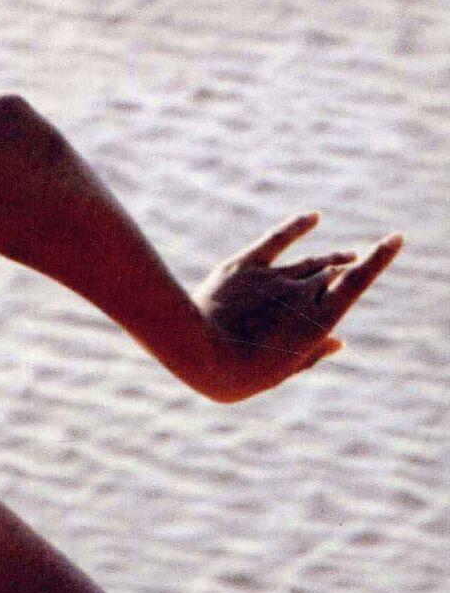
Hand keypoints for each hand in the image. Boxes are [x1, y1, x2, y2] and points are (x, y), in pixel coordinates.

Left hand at [193, 213, 401, 401]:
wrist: (197, 351)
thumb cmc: (237, 375)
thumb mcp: (278, 373)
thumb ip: (310, 355)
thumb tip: (338, 343)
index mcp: (317, 321)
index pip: (356, 282)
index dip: (378, 259)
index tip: (395, 238)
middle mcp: (302, 292)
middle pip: (330, 274)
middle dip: (345, 269)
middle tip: (354, 265)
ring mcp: (274, 276)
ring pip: (310, 261)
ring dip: (329, 257)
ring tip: (344, 256)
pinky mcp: (245, 266)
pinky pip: (277, 240)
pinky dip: (297, 226)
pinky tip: (312, 218)